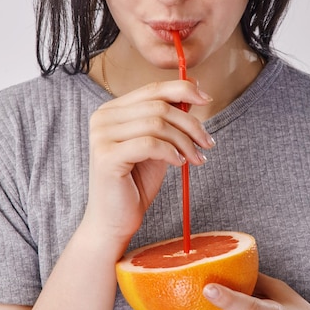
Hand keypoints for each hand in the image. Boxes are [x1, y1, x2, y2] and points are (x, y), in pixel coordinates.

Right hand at [82, 79, 214, 254]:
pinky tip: (179, 164)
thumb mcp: (159, 144)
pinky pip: (150, 144)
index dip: (183, 89)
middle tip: (208, 143)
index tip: (207, 99)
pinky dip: (172, 152)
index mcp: (112, 110)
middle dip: (191, 124)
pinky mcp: (106, 156)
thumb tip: (193, 91)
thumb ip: (169, 118)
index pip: (153, 89)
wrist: (115, 220)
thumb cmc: (136, 183)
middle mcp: (103, 118)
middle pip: (159, 106)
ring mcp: (101, 136)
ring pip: (157, 124)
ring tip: (196, 158)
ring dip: (185, 141)